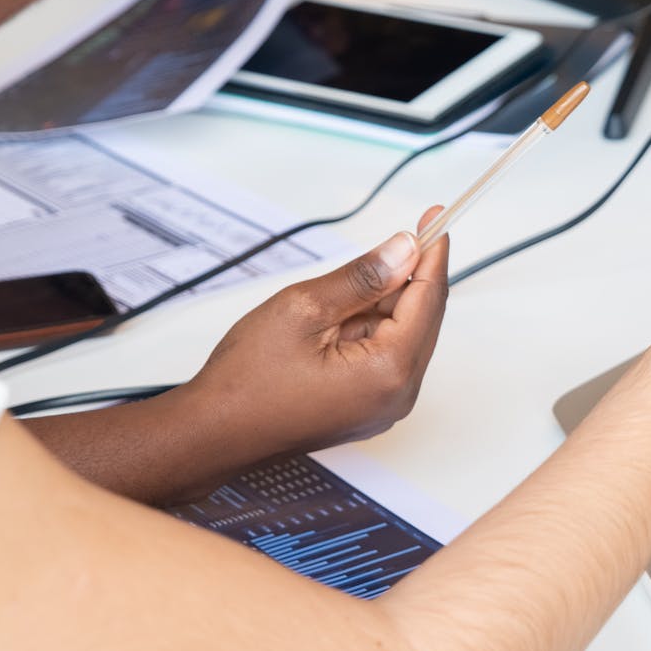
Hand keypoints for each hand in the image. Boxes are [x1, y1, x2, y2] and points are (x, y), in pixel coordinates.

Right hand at [183, 210, 451, 463]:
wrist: (215, 433)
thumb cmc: (248, 381)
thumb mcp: (304, 309)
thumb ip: (363, 277)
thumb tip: (404, 250)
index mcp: (389, 371)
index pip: (429, 299)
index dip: (432, 253)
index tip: (435, 217)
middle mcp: (398, 396)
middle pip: (422, 319)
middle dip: (406, 277)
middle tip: (390, 240)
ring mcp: (383, 407)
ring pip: (401, 336)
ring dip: (379, 306)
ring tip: (327, 301)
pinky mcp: (367, 409)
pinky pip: (383, 357)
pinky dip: (367, 330)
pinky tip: (331, 323)